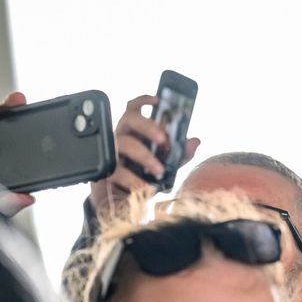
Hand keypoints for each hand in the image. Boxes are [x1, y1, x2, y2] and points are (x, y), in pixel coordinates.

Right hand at [89, 94, 200, 214]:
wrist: (125, 201)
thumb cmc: (144, 176)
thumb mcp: (166, 164)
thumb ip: (180, 153)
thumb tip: (195, 141)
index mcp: (134, 131)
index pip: (133, 109)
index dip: (143, 100)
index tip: (157, 100)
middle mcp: (121, 137)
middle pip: (129, 120)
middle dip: (147, 126)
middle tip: (163, 139)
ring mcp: (112, 153)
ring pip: (124, 144)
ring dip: (145, 156)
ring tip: (159, 170)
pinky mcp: (106, 171)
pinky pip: (118, 171)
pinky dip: (134, 180)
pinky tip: (146, 187)